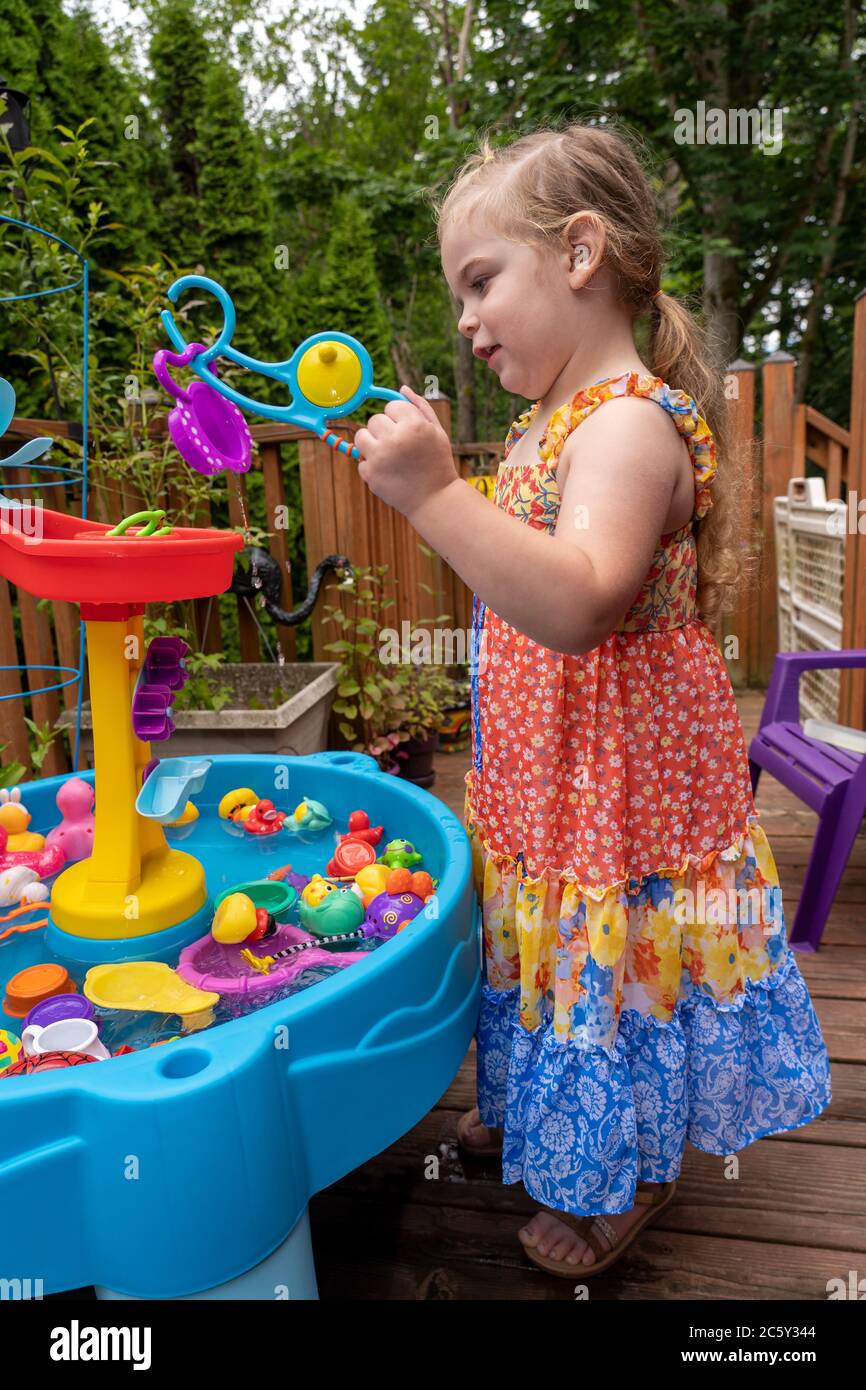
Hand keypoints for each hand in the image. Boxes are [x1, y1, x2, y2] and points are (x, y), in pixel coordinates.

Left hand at [354, 385, 457, 519]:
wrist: (435, 499)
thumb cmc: (437, 463)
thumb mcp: (437, 432)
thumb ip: (420, 407)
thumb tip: (402, 388)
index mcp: (414, 425)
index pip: (392, 406)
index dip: (399, 418)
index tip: (407, 431)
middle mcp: (395, 438)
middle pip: (375, 419)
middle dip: (384, 430)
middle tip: (399, 446)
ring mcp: (380, 457)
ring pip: (361, 436)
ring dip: (371, 443)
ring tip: (388, 455)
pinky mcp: (370, 474)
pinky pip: (361, 459)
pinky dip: (371, 465)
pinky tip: (389, 472)